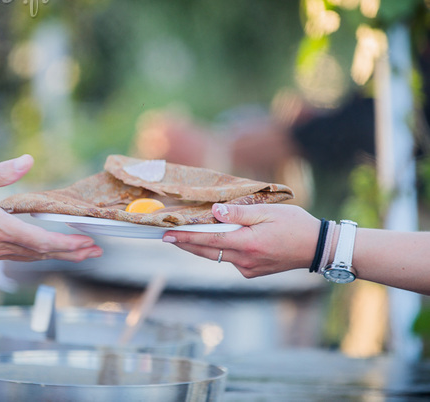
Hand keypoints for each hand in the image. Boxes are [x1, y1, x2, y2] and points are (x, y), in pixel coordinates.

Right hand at [0, 155, 102, 261]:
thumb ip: (1, 173)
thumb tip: (27, 160)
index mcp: (0, 230)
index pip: (43, 241)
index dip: (68, 244)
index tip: (88, 244)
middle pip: (43, 253)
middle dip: (71, 253)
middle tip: (94, 251)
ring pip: (32, 257)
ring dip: (57, 255)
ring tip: (78, 253)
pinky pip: (20, 255)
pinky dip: (38, 253)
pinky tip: (43, 249)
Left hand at [163, 203, 319, 277]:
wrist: (317, 248)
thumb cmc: (295, 225)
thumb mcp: (268, 212)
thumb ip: (239, 213)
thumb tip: (214, 211)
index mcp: (247, 243)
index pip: (208, 240)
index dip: (185, 238)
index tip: (167, 235)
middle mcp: (245, 260)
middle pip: (207, 251)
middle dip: (186, 244)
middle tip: (166, 236)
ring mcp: (248, 269)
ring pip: (217, 256)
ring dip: (202, 246)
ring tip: (185, 235)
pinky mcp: (253, 273)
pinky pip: (230, 260)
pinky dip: (221, 250)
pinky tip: (219, 239)